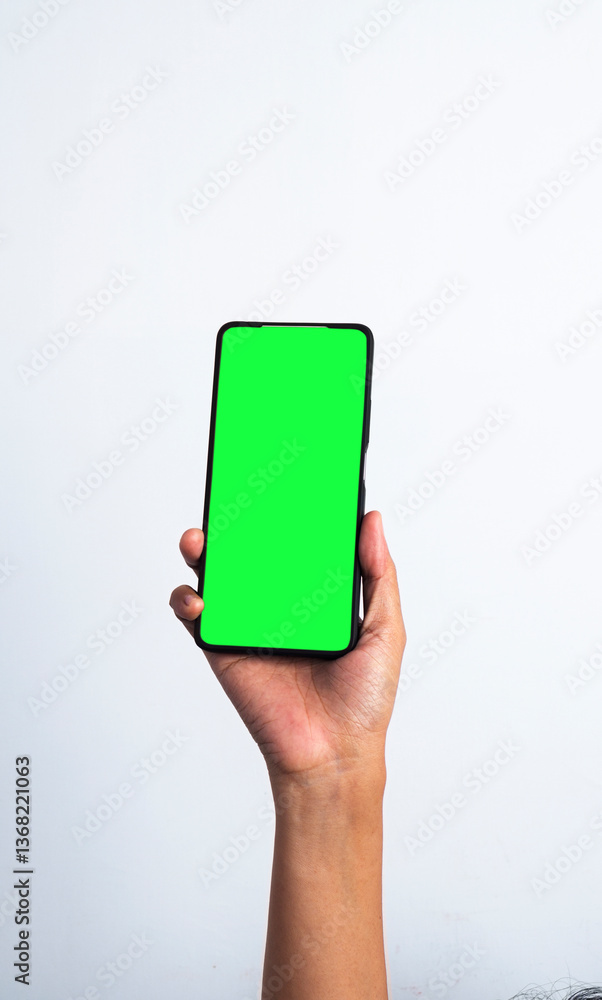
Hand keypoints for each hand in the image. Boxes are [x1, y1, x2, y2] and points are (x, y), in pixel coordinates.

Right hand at [169, 510, 404, 783]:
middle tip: (232, 496)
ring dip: (202, 551)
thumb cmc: (364, 699)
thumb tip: (371, 518)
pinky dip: (188, 599)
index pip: (295, 543)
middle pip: (250, 551)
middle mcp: (277, 603)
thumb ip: (377, 574)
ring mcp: (247, 623)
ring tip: (202, 541)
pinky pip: (195, 615)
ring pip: (216, 575)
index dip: (285, 512)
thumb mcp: (385, 628)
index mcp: (314, 595)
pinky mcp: (222, 647)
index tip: (280, 479)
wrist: (333, 755)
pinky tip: (201, 597)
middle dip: (236, 521)